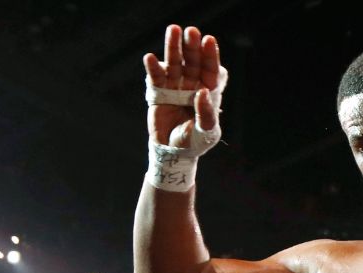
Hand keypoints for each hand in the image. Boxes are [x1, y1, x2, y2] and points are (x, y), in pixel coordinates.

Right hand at [143, 25, 222, 148]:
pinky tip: (151, 57)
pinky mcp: (158, 92)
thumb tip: (202, 92)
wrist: (172, 152)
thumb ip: (206, 114)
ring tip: (172, 30)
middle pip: (193, 62)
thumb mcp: (205, 132)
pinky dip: (154, 67)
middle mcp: (192, 86)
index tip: (208, 40)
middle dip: (192, 47)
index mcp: (208, 93)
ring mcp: (175, 87)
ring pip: (175, 64)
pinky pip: (156, 77)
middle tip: (190, 31)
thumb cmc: (194, 143)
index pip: (211, 70)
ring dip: (173, 48)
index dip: (210, 55)